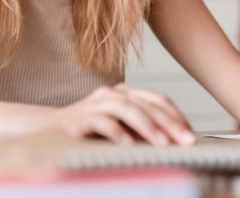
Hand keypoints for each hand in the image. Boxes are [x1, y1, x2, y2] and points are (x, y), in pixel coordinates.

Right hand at [53, 84, 196, 145]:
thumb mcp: (121, 132)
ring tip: (162, 143)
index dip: (176, 116)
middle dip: (169, 124)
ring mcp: (95, 103)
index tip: (191, 135)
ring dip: (148, 126)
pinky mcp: (80, 118)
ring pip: (127, 108)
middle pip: (146, 104)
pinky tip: (129, 145)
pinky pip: (102, 121)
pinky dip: (118, 132)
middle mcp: (111, 94)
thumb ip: (141, 132)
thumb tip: (174, 143)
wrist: (48, 133)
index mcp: (125, 94)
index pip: (157, 100)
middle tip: (186, 141)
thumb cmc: (89, 135)